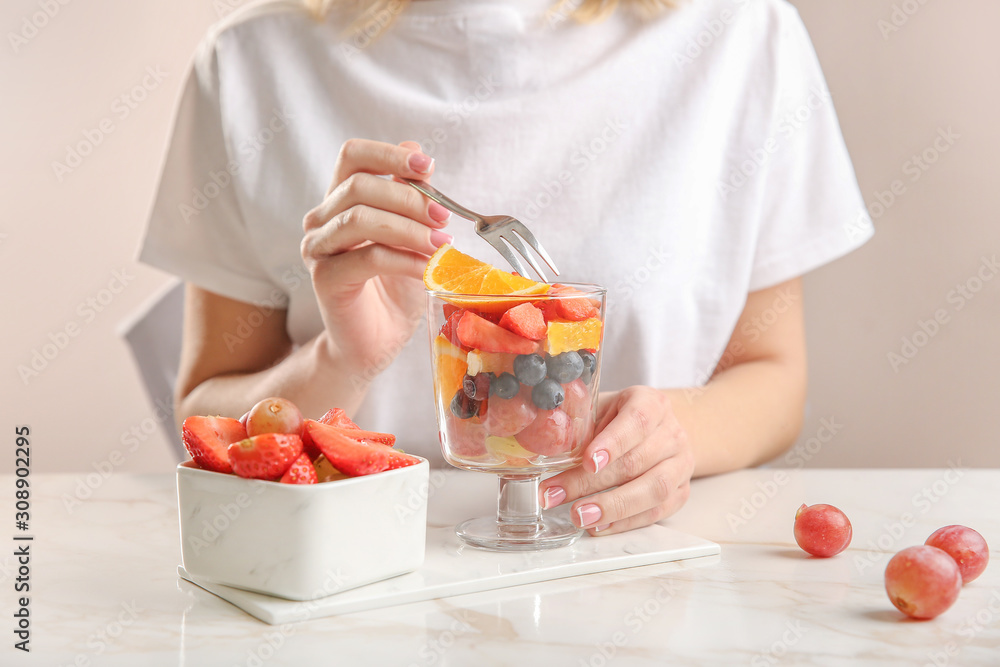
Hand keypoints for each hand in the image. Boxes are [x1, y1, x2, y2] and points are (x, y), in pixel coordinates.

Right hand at [301, 139, 452, 387]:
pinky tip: (428, 269)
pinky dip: (405, 260)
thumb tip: (419, 156)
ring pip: (360, 218)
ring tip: (441, 244)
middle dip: (409, 197)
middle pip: (359, 185)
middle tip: (444, 217)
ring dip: (409, 228)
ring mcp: (318, 249)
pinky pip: (368, 257)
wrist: (377, 340)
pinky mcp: (325, 280)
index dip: (389, 153)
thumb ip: (410, 196)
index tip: (428, 165)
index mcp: (340, 200)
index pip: (353, 156)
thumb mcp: (411, 234)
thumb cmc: (395, 287)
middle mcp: (321, 220)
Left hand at [538, 386, 693, 534]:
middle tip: (556, 495)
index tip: (587, 461)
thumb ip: (581, 425)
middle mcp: (672, 433)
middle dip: (591, 483)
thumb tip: (543, 449)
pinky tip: (599, 526)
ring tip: (579, 516)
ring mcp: (681, 464)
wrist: (660, 430)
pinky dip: (625, 522)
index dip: (612, 443)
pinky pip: (656, 512)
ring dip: (612, 507)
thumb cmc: (621, 418)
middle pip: (636, 462)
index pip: (637, 421)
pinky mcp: (681, 492)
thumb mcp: (602, 409)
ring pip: (653, 490)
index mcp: (652, 403)